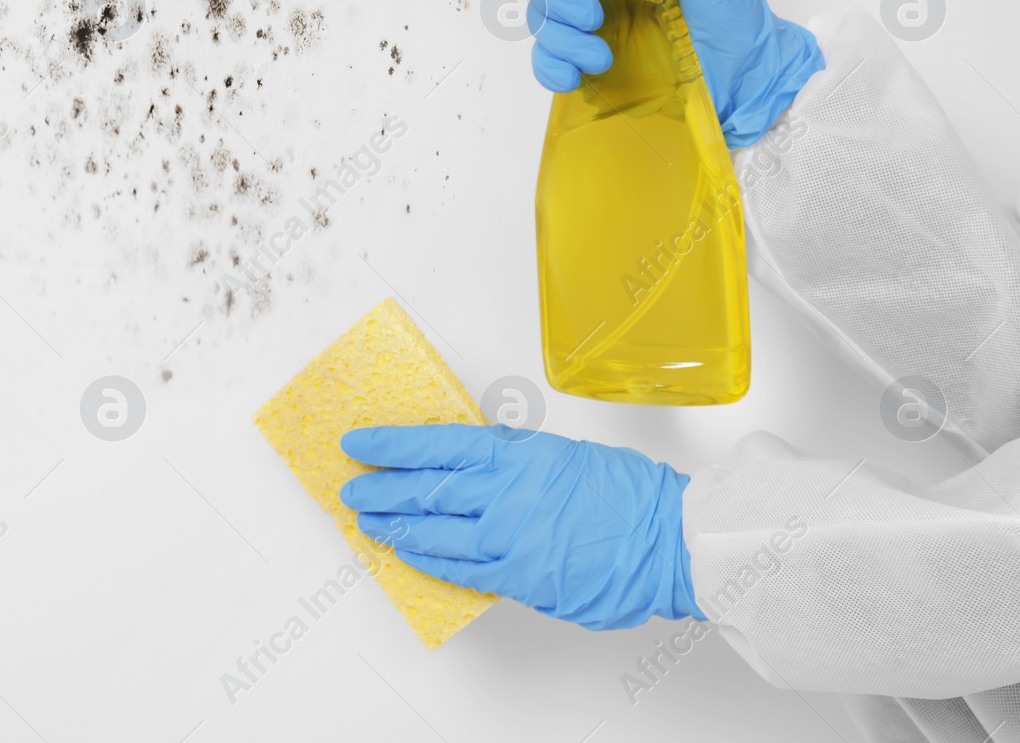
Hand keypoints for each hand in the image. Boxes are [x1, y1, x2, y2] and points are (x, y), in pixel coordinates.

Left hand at [340, 424, 701, 629]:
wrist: (667, 537)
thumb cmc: (626, 493)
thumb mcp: (561, 455)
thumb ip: (512, 460)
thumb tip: (473, 465)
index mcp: (514, 453)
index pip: (434, 444)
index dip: (390, 445)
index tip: (359, 443)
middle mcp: (503, 493)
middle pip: (424, 488)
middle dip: (381, 487)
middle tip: (351, 487)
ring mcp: (507, 537)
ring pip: (433, 529)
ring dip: (394, 524)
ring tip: (366, 521)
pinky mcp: (518, 576)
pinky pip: (459, 569)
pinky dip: (427, 560)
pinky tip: (406, 553)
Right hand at [484, 0, 824, 147]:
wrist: (749, 79)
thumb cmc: (735, 11)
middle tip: (591, 14)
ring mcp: (588, 22)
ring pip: (538, 18)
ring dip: (559, 36)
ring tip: (602, 55)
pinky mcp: (587, 63)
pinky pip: (546, 63)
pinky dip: (552, 68)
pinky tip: (579, 74)